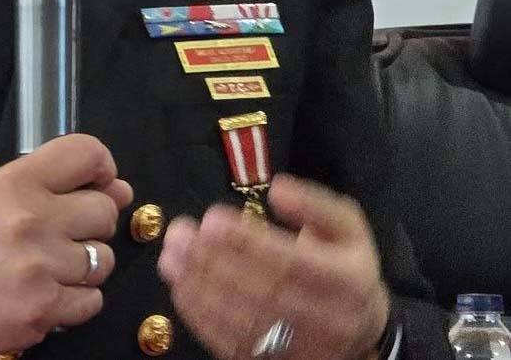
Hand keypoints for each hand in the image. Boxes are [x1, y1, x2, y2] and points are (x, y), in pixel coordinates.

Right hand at [0, 133, 133, 359]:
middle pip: (104, 210)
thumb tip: (117, 189)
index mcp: (14, 183)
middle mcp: (31, 219)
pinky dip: (76, 301)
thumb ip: (46, 187)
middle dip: (94, 224)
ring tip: (50, 268)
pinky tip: (47, 294)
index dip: (103, 167)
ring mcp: (40, 267)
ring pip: (103, 259)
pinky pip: (93, 300)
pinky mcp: (44, 310)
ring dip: (85, 266)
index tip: (102, 182)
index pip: (86, 154)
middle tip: (65, 235)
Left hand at [157, 173, 389, 359]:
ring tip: (170, 258)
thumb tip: (277, 189)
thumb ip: (314, 203)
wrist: (363, 330)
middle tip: (178, 236)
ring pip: (246, 322)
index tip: (211, 218)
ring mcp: (302, 349)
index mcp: (347, 279)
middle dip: (214, 262)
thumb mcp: (346, 225)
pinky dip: (204, 318)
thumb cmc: (345, 263)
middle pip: (263, 292)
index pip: (292, 263)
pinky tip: (180, 289)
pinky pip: (236, 346)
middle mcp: (327, 320)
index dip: (250, 241)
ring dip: (201, 289)